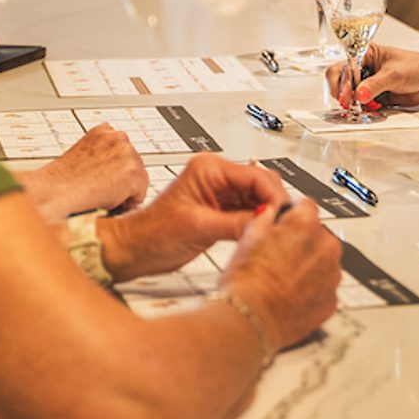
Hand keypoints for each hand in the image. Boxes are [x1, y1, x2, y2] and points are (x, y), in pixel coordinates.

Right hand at [15, 124, 148, 222]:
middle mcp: (118, 137)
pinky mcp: (133, 172)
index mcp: (104, 131)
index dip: (114, 171)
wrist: (53, 194)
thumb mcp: (83, 156)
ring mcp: (127, 153)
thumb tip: (113, 171)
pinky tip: (107, 200)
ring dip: (125, 191)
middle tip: (100, 190)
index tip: (102, 179)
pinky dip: (127, 203)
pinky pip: (140, 196)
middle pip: (135, 166)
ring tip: (101, 194)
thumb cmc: (61, 183)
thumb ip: (101, 156)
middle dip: (122, 181)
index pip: (124, 153)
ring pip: (139, 181)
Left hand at [99, 154, 288, 279]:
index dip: (274, 196)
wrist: (135, 249)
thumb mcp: (200, 227)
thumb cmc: (153, 233)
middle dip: (274, 205)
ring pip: (259, 200)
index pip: (256, 176)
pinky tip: (261, 236)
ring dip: (267, 216)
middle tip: (282, 226)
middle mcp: (216, 177)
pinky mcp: (221, 212)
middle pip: (261, 185)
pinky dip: (258, 225)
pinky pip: (249, 214)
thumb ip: (238, 223)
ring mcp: (220, 194)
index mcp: (209, 169)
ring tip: (273, 234)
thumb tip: (269, 220)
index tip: (284, 215)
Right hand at [218, 199, 341, 353]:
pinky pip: (325, 288)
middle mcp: (326, 247)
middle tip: (278, 257)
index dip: (291, 217)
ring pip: (323, 263)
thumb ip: (266, 219)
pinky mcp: (331, 302)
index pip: (307, 206)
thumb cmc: (245, 282)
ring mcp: (331, 276)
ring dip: (309, 267)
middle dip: (302, 243)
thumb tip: (270, 215)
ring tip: (282, 279)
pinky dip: (312, 291)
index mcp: (306, 224)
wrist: (249, 321)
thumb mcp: (247, 238)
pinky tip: (290, 295)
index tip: (285, 225)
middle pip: (318, 236)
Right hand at [327, 42, 418, 109]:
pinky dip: (362, 108)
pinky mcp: (373, 95)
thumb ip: (375, 85)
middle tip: (349, 103)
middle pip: (340, 80)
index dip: (342, 81)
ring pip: (349, 93)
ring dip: (352, 102)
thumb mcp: (393, 74)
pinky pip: (361, 103)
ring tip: (361, 107)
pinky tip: (371, 108)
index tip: (348, 94)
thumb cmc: (416, 67)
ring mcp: (367, 82)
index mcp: (365, 54)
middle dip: (343, 93)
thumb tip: (359, 95)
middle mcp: (363, 67)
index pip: (343, 66)